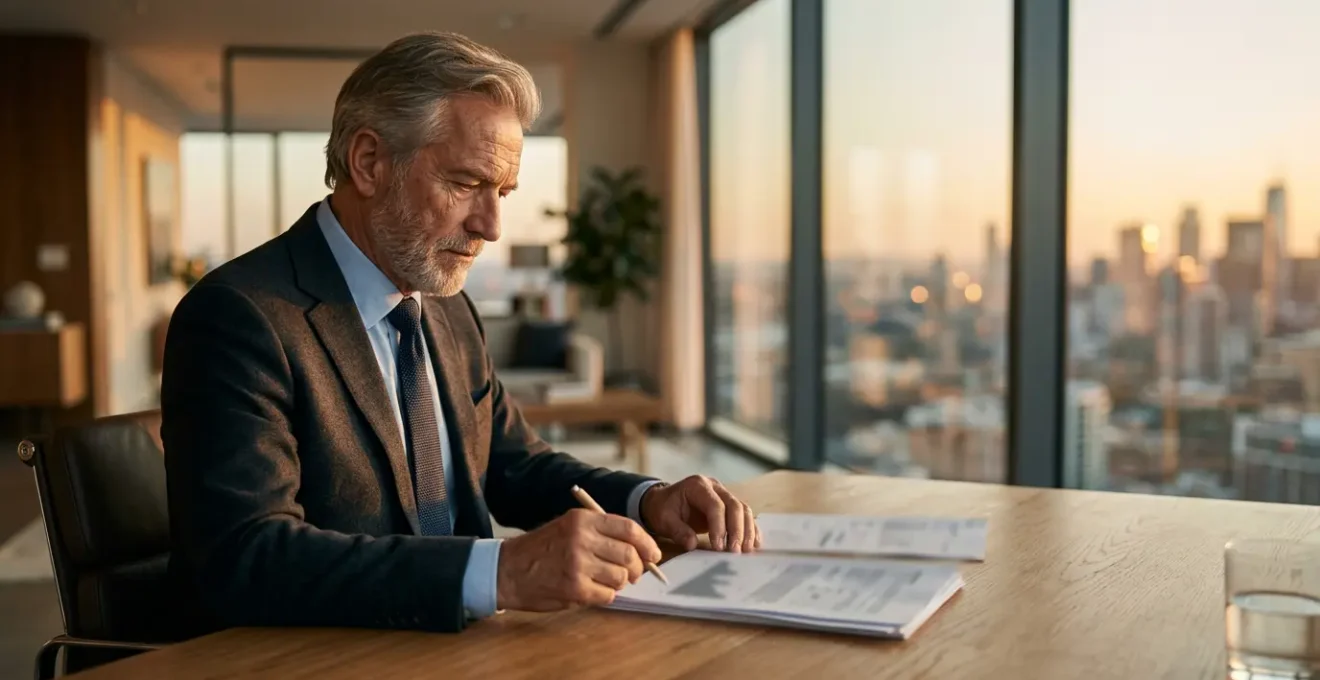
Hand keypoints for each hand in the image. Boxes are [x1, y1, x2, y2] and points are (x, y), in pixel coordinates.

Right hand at [495, 508, 660, 611]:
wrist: (507, 570)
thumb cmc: (541, 550)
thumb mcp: (568, 527)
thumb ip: (600, 533)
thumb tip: (640, 549)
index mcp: (583, 520)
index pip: (629, 528)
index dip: (647, 544)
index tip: (653, 555)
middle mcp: (582, 539)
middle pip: (629, 555)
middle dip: (636, 568)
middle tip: (632, 574)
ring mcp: (578, 564)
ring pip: (621, 577)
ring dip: (619, 583)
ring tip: (604, 581)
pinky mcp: (574, 588)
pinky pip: (607, 596)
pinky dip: (605, 596)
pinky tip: (591, 591)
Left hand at [640, 476, 760, 553]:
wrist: (664, 501)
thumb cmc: (663, 509)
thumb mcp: (664, 519)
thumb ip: (678, 530)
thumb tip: (692, 544)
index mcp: (697, 485)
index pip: (715, 505)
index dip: (719, 526)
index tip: (719, 547)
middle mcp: (715, 487)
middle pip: (734, 506)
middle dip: (737, 530)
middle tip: (735, 551)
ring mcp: (724, 494)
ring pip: (743, 510)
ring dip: (747, 531)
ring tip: (746, 551)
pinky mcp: (729, 505)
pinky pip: (744, 515)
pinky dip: (750, 529)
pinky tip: (754, 544)